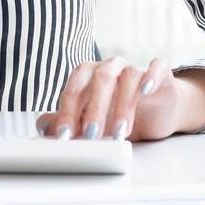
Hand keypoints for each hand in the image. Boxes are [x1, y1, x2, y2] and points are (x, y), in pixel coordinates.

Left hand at [35, 58, 204, 141]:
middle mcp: (110, 67)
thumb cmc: (118, 116)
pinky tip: (146, 90)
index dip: (67, 112)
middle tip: (92, 135)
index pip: (74, 89)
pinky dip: (152, 76)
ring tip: (120, 133)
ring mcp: (136, 68)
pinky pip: (158, 67)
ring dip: (123, 105)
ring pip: (128, 76)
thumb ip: (68, 123)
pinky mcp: (161, 74)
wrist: (157, 113)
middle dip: (94, 108)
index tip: (64, 137)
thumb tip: (43, 128)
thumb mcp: (91, 124)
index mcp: (88, 76)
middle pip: (100, 78)